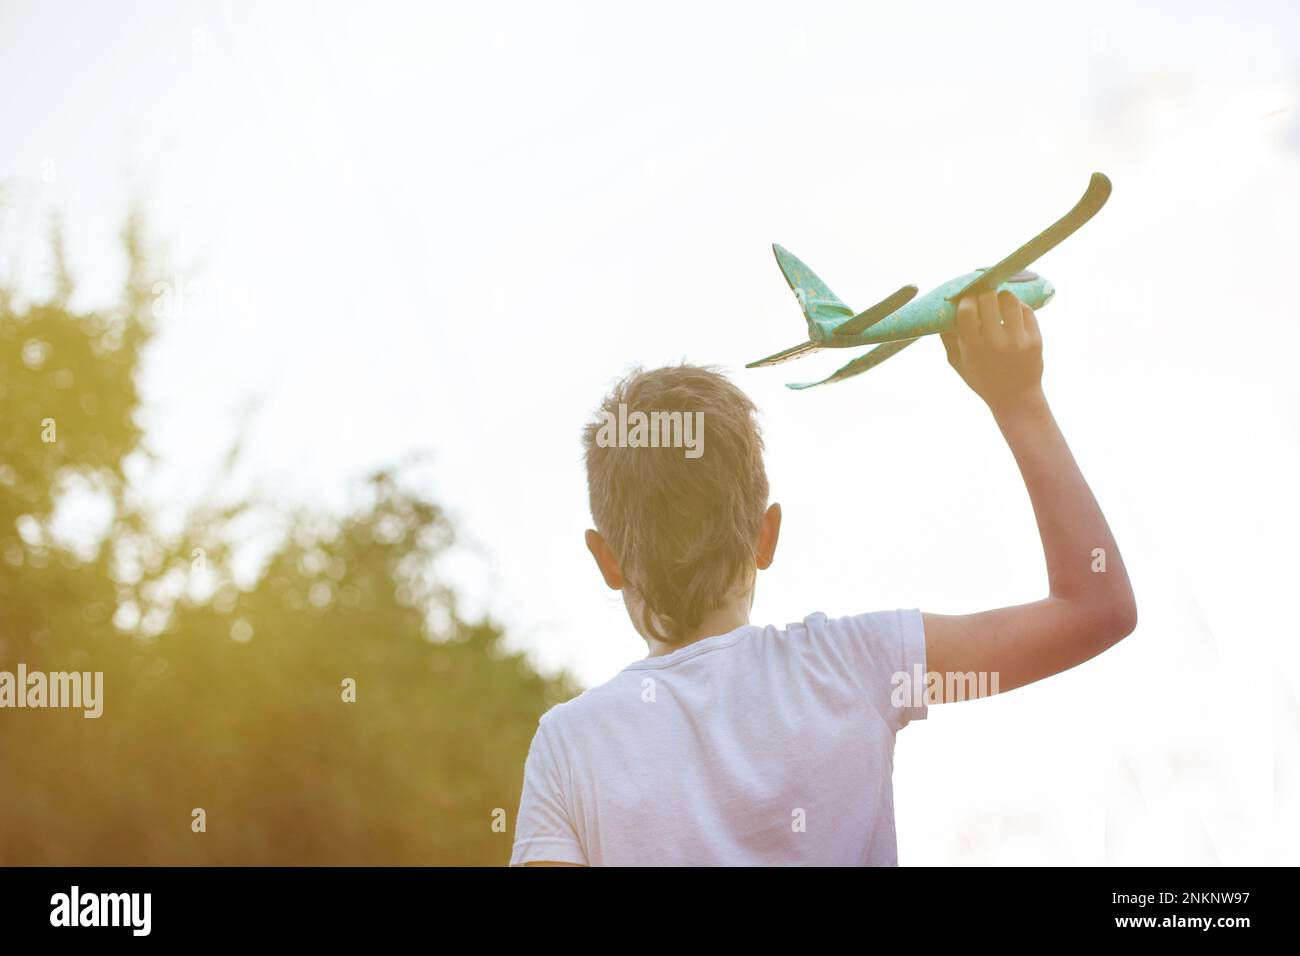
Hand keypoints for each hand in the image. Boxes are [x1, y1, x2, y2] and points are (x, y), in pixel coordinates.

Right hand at [941, 289, 1043, 412]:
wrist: (1015, 398)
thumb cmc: (982, 380)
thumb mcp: (958, 363)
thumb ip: (948, 338)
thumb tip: (942, 312)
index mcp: (973, 347)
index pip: (967, 309)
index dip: (966, 299)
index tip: (967, 300)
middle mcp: (995, 341)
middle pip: (988, 298)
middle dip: (983, 294)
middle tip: (982, 297)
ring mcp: (1018, 339)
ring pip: (1009, 299)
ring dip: (1001, 296)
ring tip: (998, 301)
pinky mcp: (1035, 339)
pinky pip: (1026, 310)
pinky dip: (1017, 306)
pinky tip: (1011, 310)